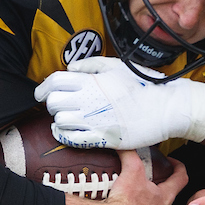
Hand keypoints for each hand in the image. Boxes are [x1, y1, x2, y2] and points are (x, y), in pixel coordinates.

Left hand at [34, 57, 204, 148]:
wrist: (163, 109)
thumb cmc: (142, 86)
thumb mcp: (117, 66)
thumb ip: (91, 65)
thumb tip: (70, 68)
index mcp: (92, 81)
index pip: (54, 82)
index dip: (43, 88)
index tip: (41, 93)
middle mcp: (89, 100)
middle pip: (53, 102)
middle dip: (52, 103)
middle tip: (59, 106)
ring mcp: (94, 121)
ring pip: (59, 121)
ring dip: (59, 119)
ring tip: (66, 118)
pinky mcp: (101, 138)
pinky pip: (71, 139)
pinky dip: (63, 135)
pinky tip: (65, 131)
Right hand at [62, 150, 188, 204]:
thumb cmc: (127, 204)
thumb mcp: (131, 172)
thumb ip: (130, 154)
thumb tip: (125, 142)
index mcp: (165, 197)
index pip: (181, 179)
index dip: (178, 167)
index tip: (172, 162)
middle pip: (164, 197)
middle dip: (155, 187)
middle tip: (143, 178)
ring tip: (127, 197)